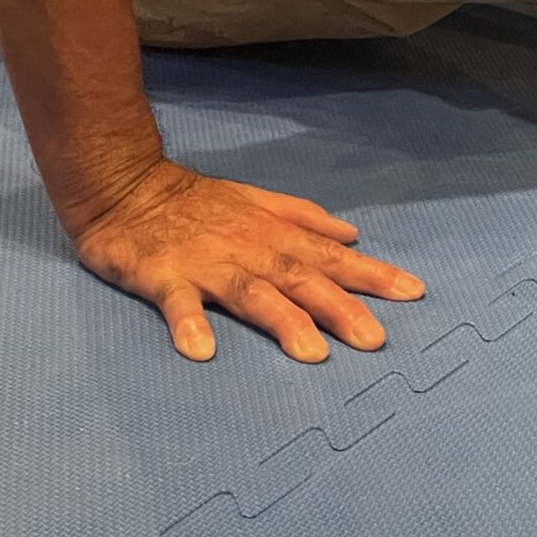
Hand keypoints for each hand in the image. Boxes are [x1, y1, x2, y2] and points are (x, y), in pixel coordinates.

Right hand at [72, 160, 424, 362]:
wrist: (123, 185)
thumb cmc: (194, 201)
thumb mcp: (255, 200)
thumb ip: (303, 218)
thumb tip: (351, 232)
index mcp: (271, 235)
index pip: (330, 257)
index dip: (371, 274)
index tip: (412, 293)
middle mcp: (248, 250)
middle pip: (300, 279)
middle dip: (340, 307)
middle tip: (374, 339)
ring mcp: (206, 264)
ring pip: (250, 293)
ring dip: (281, 320)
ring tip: (311, 352)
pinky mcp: (163, 277)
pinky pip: (176, 303)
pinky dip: (188, 324)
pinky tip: (201, 350)